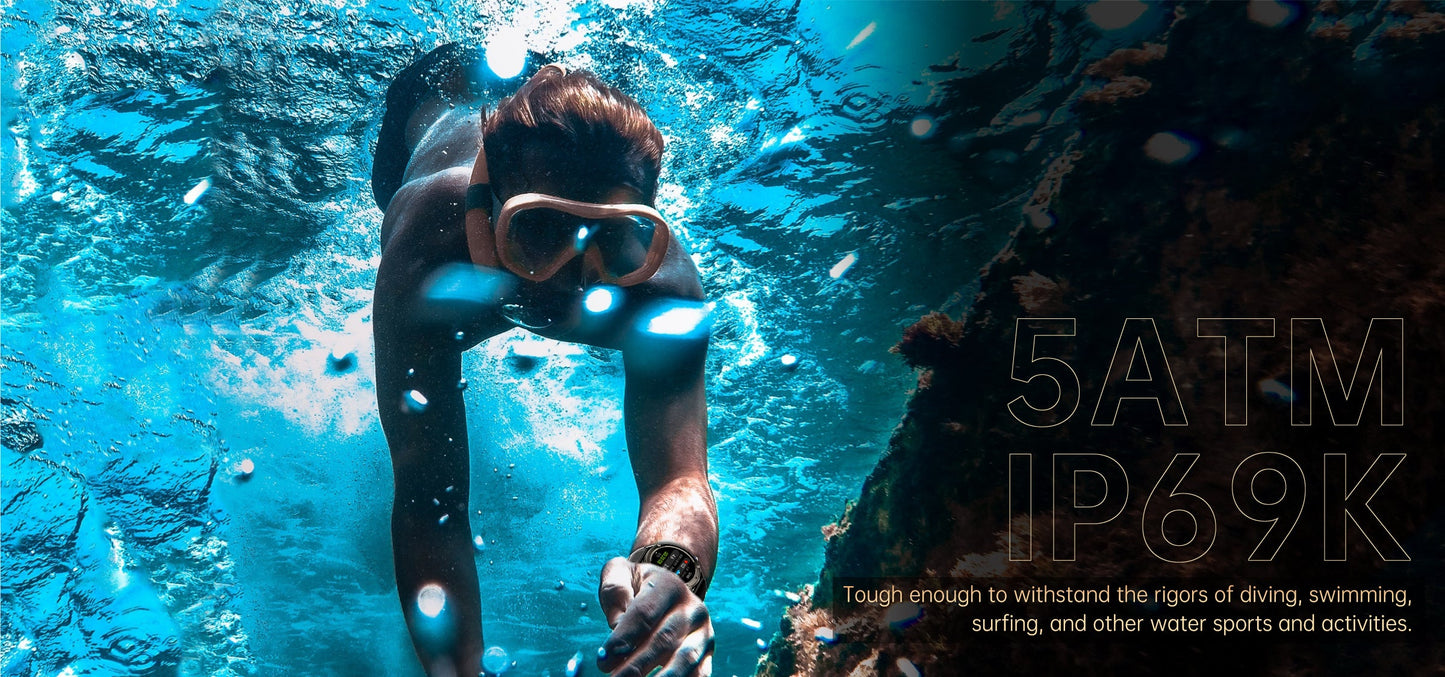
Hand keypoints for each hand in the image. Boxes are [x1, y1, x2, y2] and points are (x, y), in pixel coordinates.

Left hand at [596, 556, 712, 676]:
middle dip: (635, 665)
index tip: (603, 658)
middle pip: (663, 640)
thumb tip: (618, 622)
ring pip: (685, 661)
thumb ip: (614, 588)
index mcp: (669, 586)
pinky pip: (699, 675)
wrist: (671, 592)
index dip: (623, 638)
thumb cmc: (637, 588)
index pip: (644, 614)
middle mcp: (692, 609)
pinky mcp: (707, 655)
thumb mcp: (622, 574)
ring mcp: (703, 633)